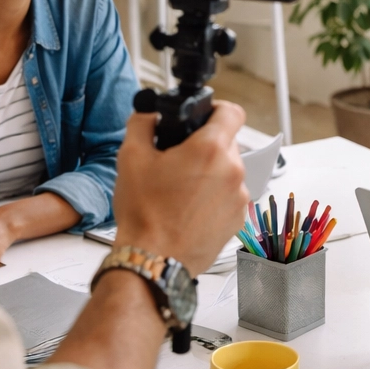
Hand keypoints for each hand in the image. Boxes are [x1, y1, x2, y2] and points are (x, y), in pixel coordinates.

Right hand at [111, 102, 249, 275]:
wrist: (153, 260)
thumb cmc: (145, 215)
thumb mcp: (131, 157)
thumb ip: (142, 123)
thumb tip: (148, 113)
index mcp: (211, 149)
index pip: (232, 111)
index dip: (217, 109)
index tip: (205, 115)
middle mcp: (233, 171)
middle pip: (227, 143)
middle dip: (205, 146)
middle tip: (180, 158)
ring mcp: (238, 197)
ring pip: (228, 171)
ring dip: (210, 172)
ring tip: (182, 188)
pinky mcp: (237, 219)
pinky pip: (229, 196)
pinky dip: (214, 196)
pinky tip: (190, 207)